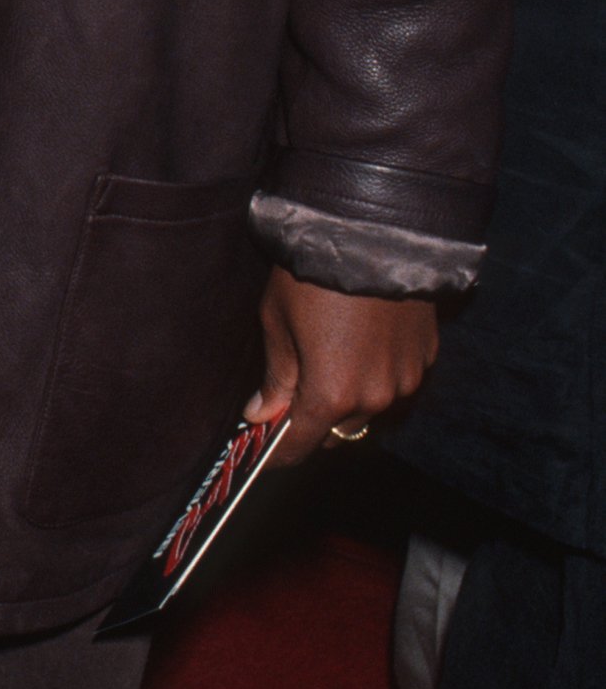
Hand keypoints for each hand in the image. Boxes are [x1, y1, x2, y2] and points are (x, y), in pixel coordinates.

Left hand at [245, 266, 436, 463]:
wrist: (374, 231)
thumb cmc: (313, 274)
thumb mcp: (277, 321)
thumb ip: (275, 376)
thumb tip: (261, 413)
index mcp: (330, 394)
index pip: (299, 444)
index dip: (278, 454)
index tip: (264, 457)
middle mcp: (373, 398)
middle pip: (336, 429)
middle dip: (312, 418)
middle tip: (291, 393)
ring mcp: (405, 379)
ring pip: (369, 407)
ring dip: (348, 397)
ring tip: (330, 356)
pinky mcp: (427, 355)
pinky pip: (396, 379)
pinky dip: (377, 373)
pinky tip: (363, 341)